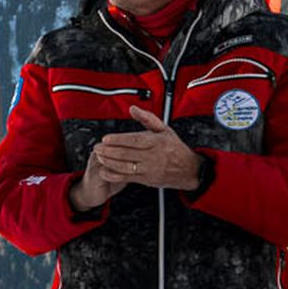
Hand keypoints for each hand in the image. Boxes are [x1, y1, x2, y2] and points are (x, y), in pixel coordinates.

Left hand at [93, 106, 207, 191]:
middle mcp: (153, 156)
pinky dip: (113, 175)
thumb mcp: (165, 129)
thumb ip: (147, 118)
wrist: (189, 169)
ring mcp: (149, 169)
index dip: (119, 140)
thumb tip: (133, 108)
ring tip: (99, 157)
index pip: (135, 140)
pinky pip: (127, 178)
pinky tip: (104, 171)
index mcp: (157, 142)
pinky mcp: (147, 180)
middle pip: (127, 154)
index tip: (106, 138)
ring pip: (125, 167)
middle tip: (97, 148)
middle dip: (109, 151)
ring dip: (109, 162)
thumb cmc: (175, 148)